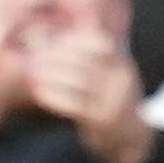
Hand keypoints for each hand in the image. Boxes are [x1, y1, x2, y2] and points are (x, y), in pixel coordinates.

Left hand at [24, 28, 153, 162]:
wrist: (129, 135)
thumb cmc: (111, 97)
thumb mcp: (112, 71)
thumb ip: (94, 51)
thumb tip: (70, 26)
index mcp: (123, 64)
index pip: (99, 44)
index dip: (75, 41)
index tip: (54, 42)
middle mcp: (122, 80)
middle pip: (85, 63)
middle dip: (57, 58)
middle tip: (36, 57)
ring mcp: (114, 101)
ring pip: (78, 82)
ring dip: (52, 76)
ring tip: (33, 73)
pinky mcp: (103, 121)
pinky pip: (75, 105)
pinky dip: (55, 97)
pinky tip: (40, 93)